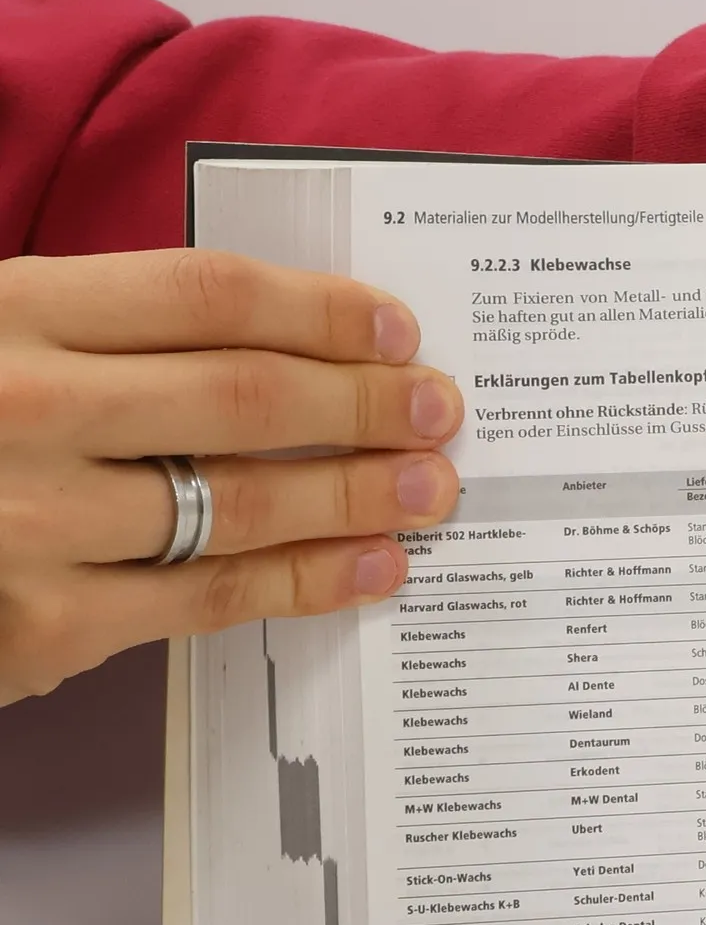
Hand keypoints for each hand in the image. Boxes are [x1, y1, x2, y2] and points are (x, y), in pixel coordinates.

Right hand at [0, 249, 463, 704]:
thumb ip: (91, 335)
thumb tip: (270, 345)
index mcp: (5, 313)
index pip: (204, 296)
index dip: (319, 309)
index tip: (394, 327)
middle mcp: (23, 409)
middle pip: (244, 397)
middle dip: (365, 402)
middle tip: (443, 410)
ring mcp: (33, 526)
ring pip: (243, 505)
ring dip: (357, 497)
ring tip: (430, 490)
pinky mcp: (44, 628)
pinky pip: (211, 600)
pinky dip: (308, 582)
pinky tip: (369, 568)